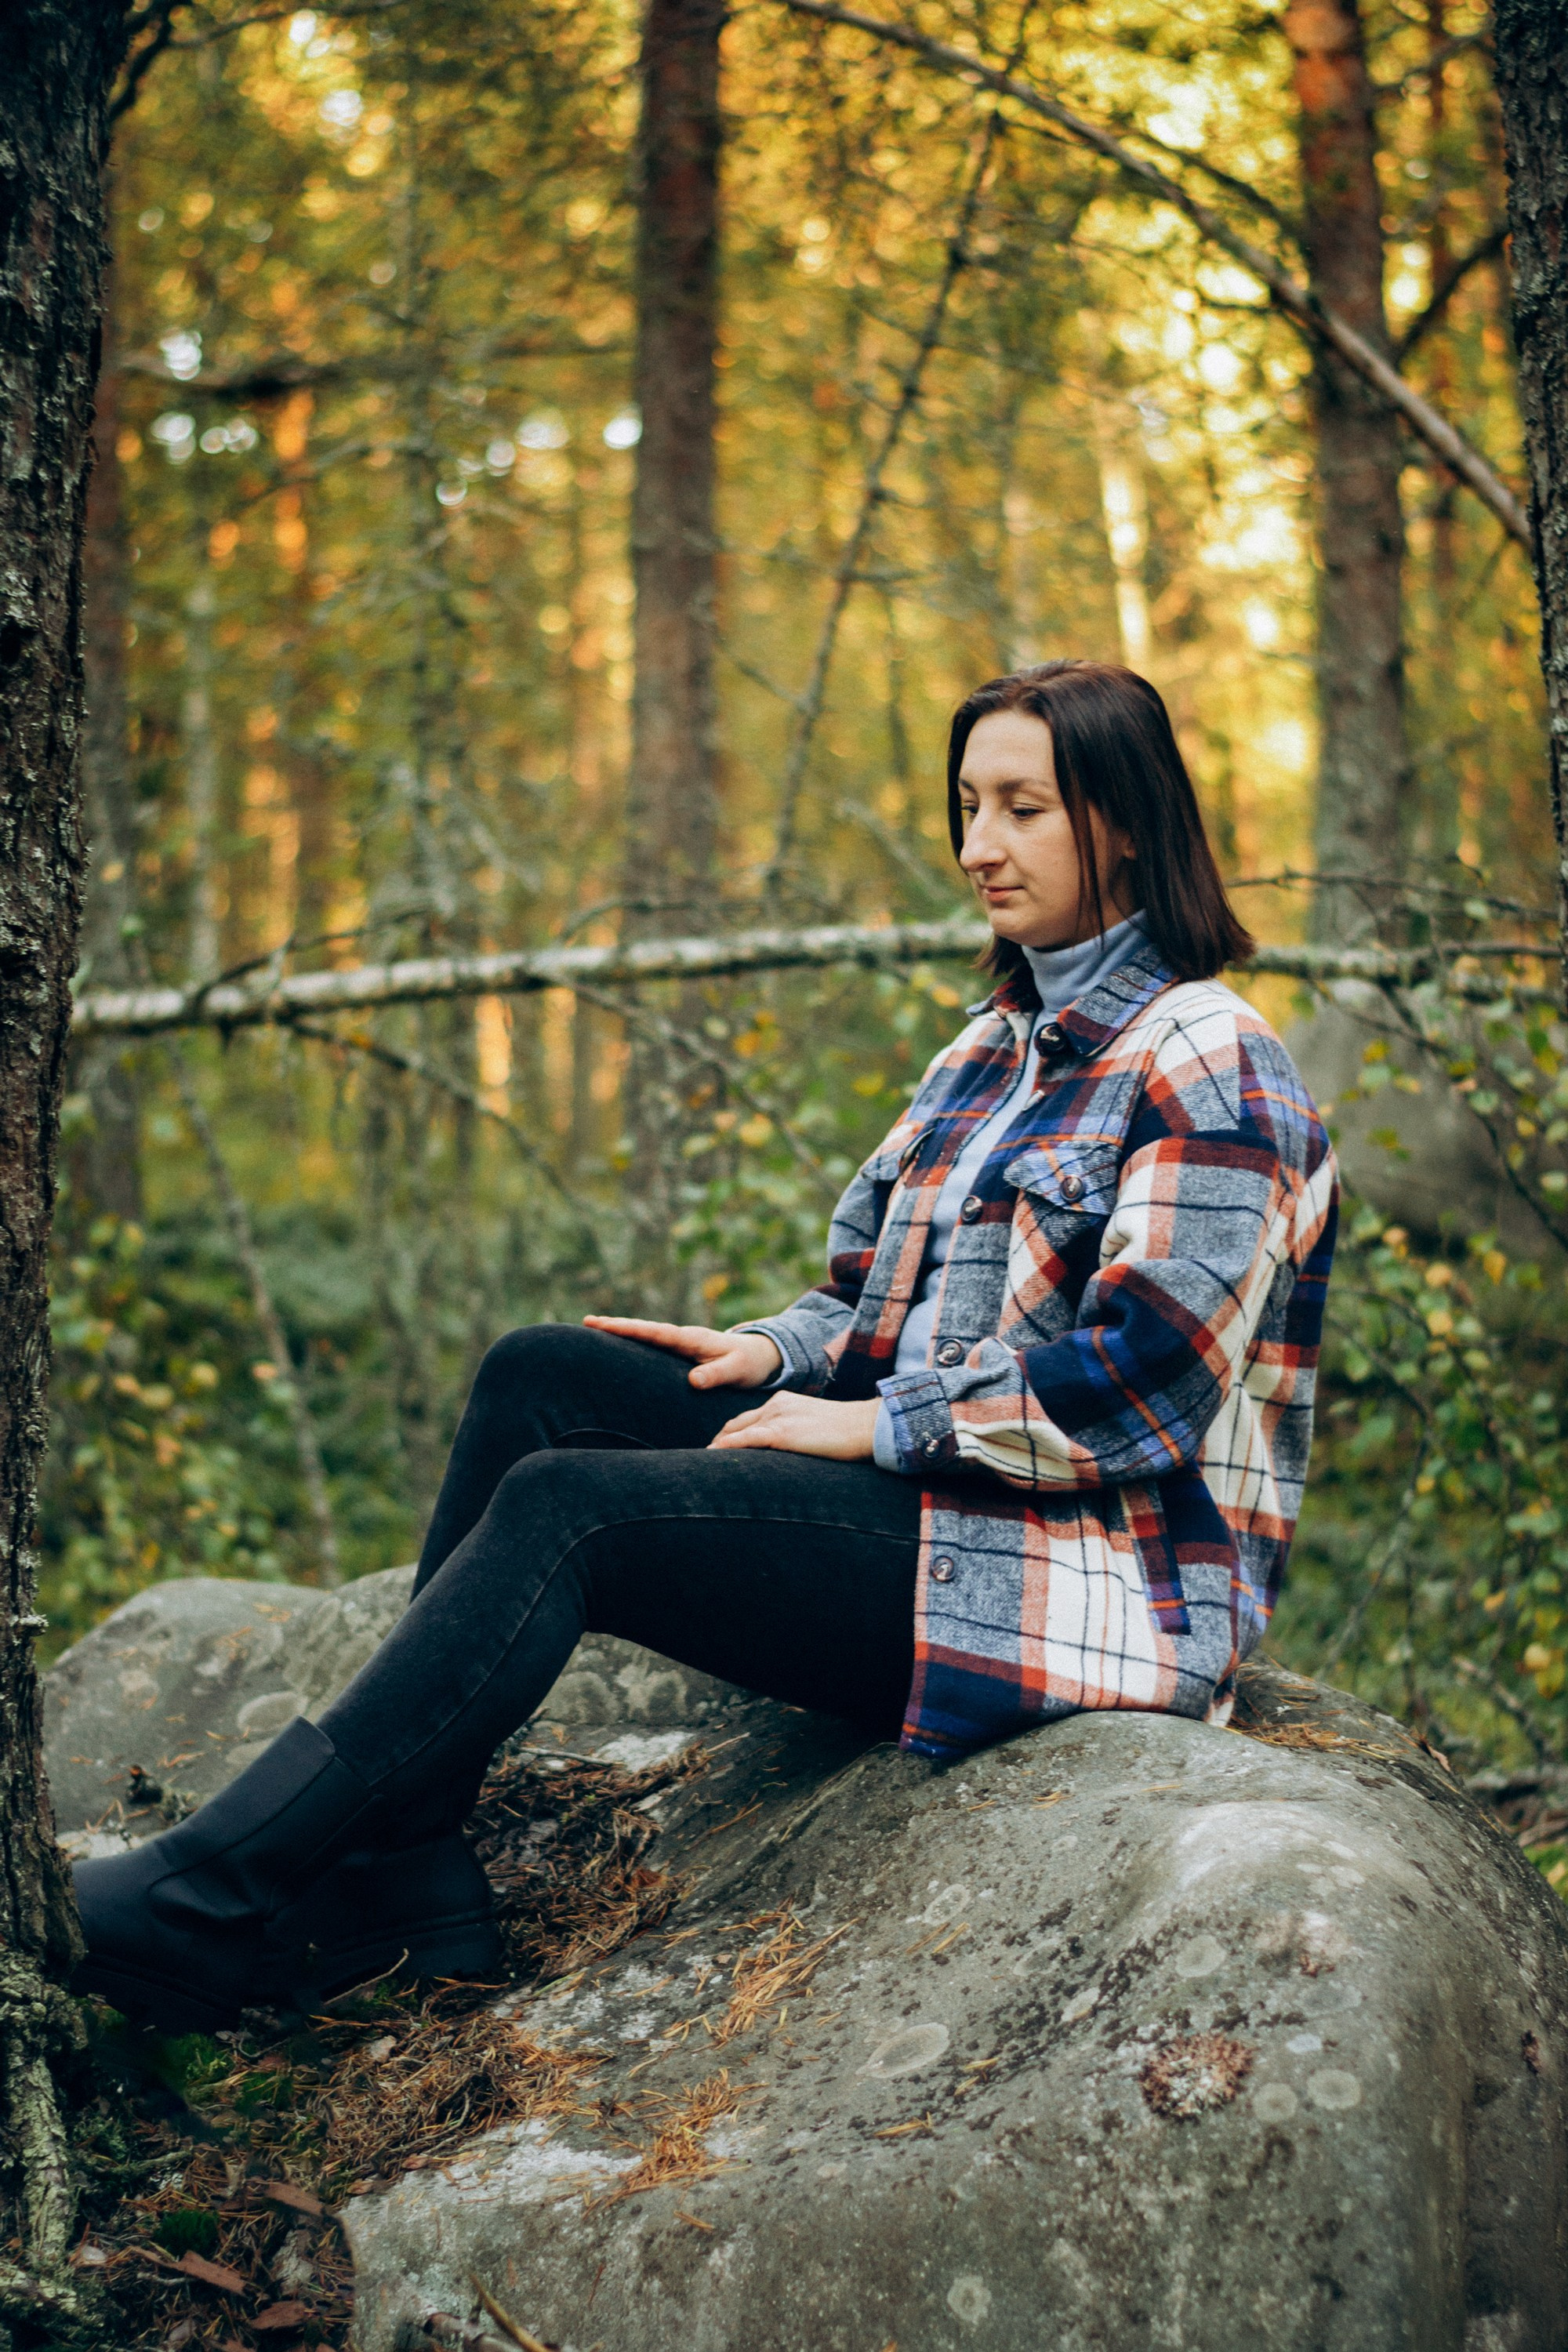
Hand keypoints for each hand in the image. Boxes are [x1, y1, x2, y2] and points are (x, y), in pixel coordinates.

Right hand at [582, 1314, 782, 1390]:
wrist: (760, 1357)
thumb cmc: (748, 1364)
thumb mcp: (737, 1371)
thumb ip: (717, 1375)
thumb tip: (693, 1380)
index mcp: (691, 1338)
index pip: (654, 1332)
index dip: (628, 1329)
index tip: (603, 1324)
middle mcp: (682, 1337)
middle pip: (643, 1330)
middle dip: (615, 1326)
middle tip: (585, 1321)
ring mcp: (679, 1345)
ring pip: (645, 1337)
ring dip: (620, 1334)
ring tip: (592, 1332)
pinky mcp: (680, 1354)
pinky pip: (652, 1347)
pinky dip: (633, 1344)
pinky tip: (617, 1350)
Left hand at [708, 1393, 880, 1461]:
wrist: (867, 1426)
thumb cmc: (847, 1433)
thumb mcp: (814, 1428)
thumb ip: (795, 1435)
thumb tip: (786, 1454)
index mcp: (782, 1402)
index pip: (746, 1419)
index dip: (728, 1436)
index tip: (716, 1452)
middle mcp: (775, 1405)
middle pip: (735, 1425)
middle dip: (717, 1442)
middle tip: (701, 1462)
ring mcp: (778, 1417)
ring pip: (736, 1432)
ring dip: (717, 1449)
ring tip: (701, 1466)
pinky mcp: (783, 1433)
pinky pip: (747, 1440)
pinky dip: (728, 1448)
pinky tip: (714, 1456)